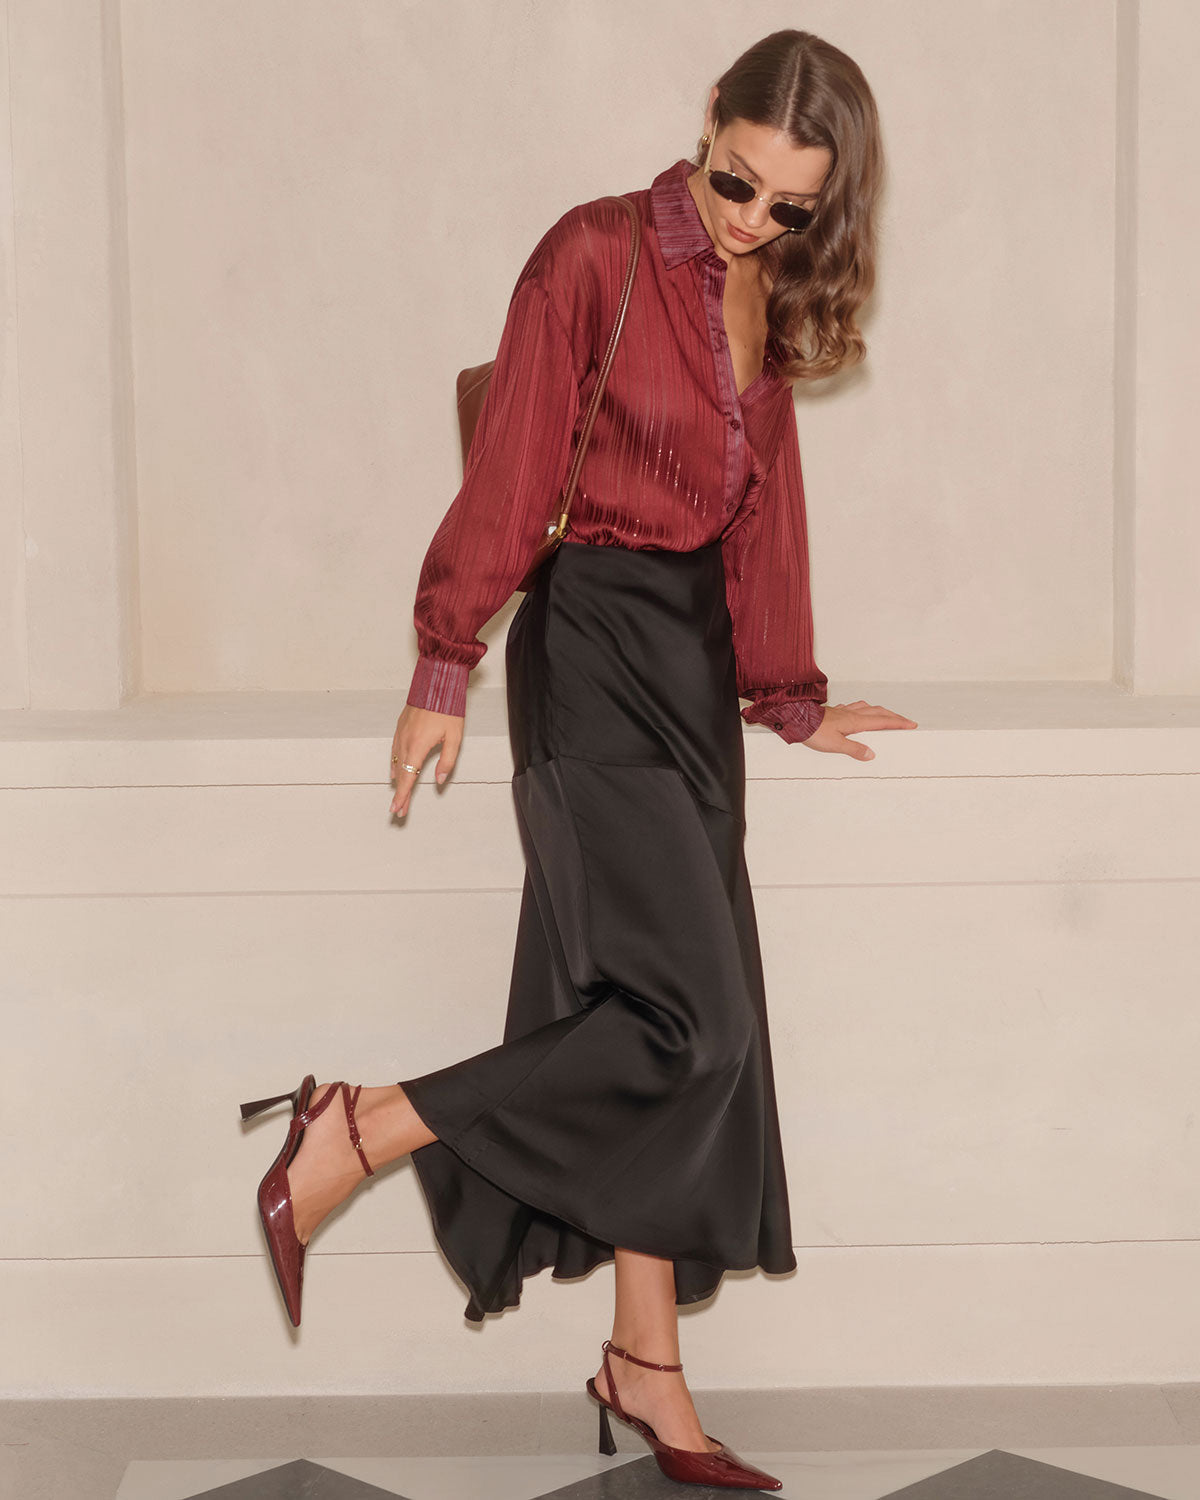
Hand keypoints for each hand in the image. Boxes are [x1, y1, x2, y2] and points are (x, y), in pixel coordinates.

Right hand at [389, 704, 464, 816]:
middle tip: (398, 809)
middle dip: (400, 794)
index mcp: (418, 746)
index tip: (399, 809)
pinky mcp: (401, 726)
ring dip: (397, 780)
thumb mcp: (454, 738)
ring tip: (399, 793)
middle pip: (400, 774)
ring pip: (395, 762)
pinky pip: (394, 750)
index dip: (403, 796)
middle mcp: (405, 741)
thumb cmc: (448, 709)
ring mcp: (401, 733)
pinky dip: (394, 763)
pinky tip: (395, 770)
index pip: (408, 778)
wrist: (437, 683)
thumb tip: (439, 780)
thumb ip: (447, 761)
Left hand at [802, 701, 917, 760]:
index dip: (898, 723)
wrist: (797, 720)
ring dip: (880, 711)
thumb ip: (854, 749)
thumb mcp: (835, 745)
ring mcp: (843, 711)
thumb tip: (871, 754)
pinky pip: (855, 707)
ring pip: (868, 708)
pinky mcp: (835, 712)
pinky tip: (860, 711)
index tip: (911, 724)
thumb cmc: (813, 731)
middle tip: (905, 721)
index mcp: (855, 722)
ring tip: (887, 715)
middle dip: (894, 717)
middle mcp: (851, 714)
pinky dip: (864, 709)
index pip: (882, 722)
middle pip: (878, 712)